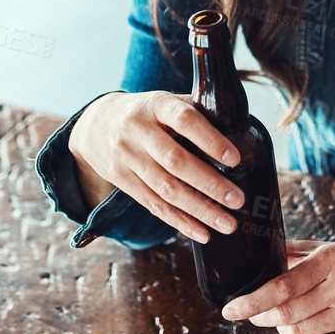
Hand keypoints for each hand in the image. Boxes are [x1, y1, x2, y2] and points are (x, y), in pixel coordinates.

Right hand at [67, 91, 243, 242]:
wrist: (96, 124)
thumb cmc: (147, 112)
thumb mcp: (165, 100)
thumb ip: (195, 111)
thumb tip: (238, 128)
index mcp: (155, 105)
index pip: (184, 120)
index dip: (210, 139)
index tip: (235, 158)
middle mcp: (138, 131)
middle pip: (175, 161)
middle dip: (210, 184)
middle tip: (238, 200)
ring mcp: (127, 158)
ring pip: (165, 189)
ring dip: (199, 210)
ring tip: (227, 223)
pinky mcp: (122, 181)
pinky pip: (153, 205)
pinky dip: (180, 222)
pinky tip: (202, 233)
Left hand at [220, 239, 334, 333]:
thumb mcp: (323, 249)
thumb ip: (290, 253)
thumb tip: (254, 262)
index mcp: (331, 259)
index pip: (283, 285)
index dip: (252, 300)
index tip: (230, 309)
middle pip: (288, 312)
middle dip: (261, 317)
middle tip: (253, 314)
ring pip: (301, 333)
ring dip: (283, 330)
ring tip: (285, 320)